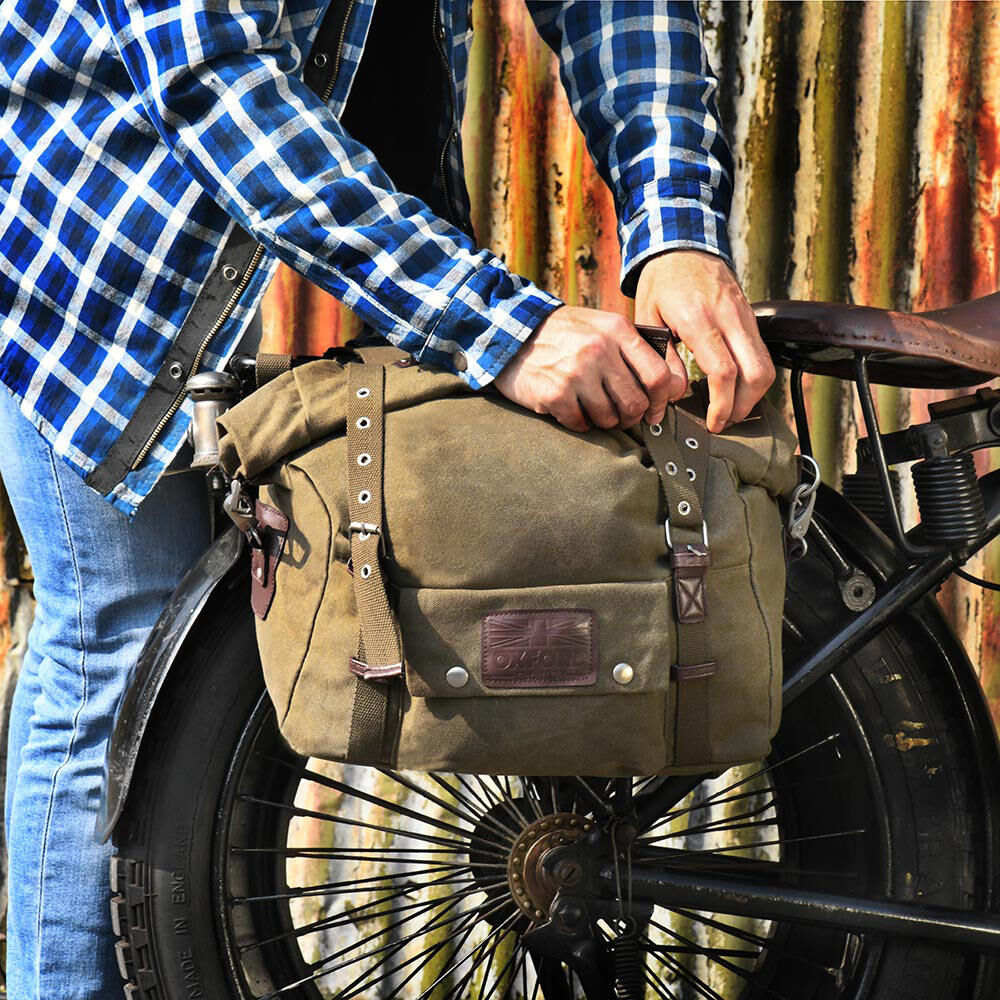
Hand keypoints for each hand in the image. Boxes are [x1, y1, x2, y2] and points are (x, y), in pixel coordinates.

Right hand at [493, 306, 681, 431]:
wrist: (513, 333)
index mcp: (617, 331)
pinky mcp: (555, 394)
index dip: (663, 400)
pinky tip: (572, 408)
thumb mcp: (602, 326)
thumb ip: (633, 348)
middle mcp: (599, 350)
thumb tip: (670, 385)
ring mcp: (577, 373)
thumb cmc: (564, 334)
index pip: (659, 375)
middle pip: (637, 403)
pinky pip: (582, 423)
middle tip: (622, 414)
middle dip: (632, 415)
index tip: (656, 409)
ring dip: (605, 420)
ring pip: (611, 418)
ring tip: (593, 408)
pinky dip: (580, 422)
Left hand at [635, 250, 774, 431]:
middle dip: (743, 406)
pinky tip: (735, 388)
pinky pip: (762, 353)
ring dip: (753, 395)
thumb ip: (662, 357)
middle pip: (756, 373)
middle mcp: (729, 316)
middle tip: (723, 422)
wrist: (682, 243)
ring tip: (730, 410)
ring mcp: (745, 315)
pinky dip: (754, 377)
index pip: (723, 372)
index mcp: (698, 319)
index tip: (713, 423)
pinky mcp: (751, 316)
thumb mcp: (647, 319)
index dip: (721, 404)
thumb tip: (677, 392)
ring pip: (766, 365)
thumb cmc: (660, 283)